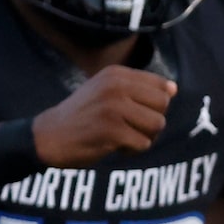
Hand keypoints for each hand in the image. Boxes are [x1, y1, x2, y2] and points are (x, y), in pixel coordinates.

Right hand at [33, 68, 174, 167]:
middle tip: (131, 126)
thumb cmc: (85, 115)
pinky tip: (114, 146)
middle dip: (152, 120)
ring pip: (157, 125)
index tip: (135, 111)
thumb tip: (174, 89)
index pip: (162, 86)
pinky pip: (144, 144)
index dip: (155, 105)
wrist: (50, 135)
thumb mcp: (107, 91)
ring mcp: (114, 108)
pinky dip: (132, 150)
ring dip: (144, 136)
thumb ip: (139, 89)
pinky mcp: (112, 130)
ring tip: (122, 135)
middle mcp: (115, 86)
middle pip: (163, 105)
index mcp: (116, 74)